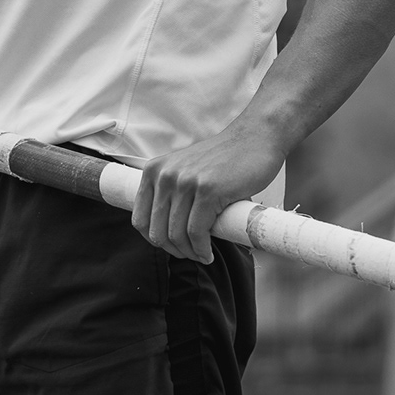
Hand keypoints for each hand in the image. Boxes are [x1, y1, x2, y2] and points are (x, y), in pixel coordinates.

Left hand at [131, 122, 286, 262]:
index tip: (171, 246)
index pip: (140, 218)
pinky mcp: (207, 191)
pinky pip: (197, 232)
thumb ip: (172, 192)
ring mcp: (185, 182)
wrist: (255, 138)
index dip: (154, 239)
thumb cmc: (224, 159)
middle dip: (174, 250)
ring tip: (203, 255)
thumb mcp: (186, 170)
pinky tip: (209, 253)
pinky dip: (202, 250)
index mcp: (154, 170)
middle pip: (157, 231)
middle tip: (191, 254)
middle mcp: (165, 175)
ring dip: (190, 253)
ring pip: (177, 235)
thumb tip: (166, 231)